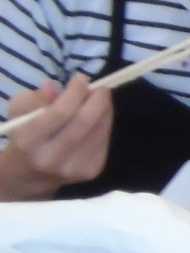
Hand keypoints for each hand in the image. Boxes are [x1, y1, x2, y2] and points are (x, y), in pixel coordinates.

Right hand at [0, 75, 112, 199]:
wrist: (30, 174)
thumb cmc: (24, 135)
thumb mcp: (20, 113)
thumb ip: (35, 98)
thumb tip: (53, 87)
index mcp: (29, 141)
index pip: (60, 112)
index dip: (76, 92)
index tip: (81, 78)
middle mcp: (51, 158)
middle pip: (84, 121)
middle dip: (97, 99)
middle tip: (100, 87)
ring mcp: (73, 168)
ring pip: (99, 130)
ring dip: (105, 109)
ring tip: (100, 98)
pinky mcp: (90, 171)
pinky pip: (105, 140)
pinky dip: (106, 123)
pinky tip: (99, 116)